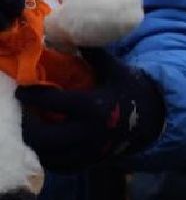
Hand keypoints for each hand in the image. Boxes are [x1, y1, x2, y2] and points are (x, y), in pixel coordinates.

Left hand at [18, 48, 166, 169]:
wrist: (151, 118)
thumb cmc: (128, 89)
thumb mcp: (115, 69)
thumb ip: (93, 53)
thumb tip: (70, 33)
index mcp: (95, 106)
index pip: (53, 102)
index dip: (32, 95)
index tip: (20, 90)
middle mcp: (90, 132)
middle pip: (44, 136)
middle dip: (26, 125)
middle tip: (20, 113)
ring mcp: (89, 151)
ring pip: (48, 154)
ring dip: (34, 142)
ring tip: (29, 127)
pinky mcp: (89, 163)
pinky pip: (59, 166)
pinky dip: (47, 156)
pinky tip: (44, 144)